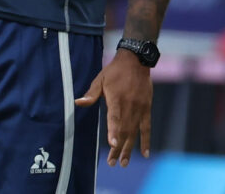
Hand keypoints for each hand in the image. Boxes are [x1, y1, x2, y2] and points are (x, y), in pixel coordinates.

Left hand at [74, 49, 151, 166]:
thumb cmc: (115, 71)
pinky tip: (144, 153)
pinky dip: (146, 141)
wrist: (136, 61)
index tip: (113, 144)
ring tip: (123, 163)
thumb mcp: (100, 79)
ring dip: (129, 148)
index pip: (115, 117)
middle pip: (124, 129)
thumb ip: (91, 93)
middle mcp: (129, 105)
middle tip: (112, 163)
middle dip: (118, 148)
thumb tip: (77, 103)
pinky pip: (147, 127)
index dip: (114, 131)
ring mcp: (139, 108)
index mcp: (116, 98)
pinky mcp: (147, 109)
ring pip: (134, 132)